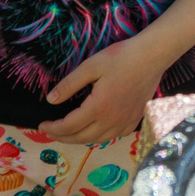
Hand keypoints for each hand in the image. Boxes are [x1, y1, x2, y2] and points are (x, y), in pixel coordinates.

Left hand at [43, 33, 168, 145]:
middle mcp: (111, 120)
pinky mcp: (135, 119)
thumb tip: (51, 100)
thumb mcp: (91, 66)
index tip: (41, 125)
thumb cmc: (121, 57)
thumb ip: (69, 85)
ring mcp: (125, 122)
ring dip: (80, 139)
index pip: (69, 126)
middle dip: (63, 137)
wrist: (153, 56)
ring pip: (98, 140)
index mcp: (98, 108)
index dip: (53, 128)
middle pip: (81, 138)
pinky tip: (96, 129)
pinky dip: (100, 137)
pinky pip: (114, 136)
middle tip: (51, 131)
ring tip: (69, 133)